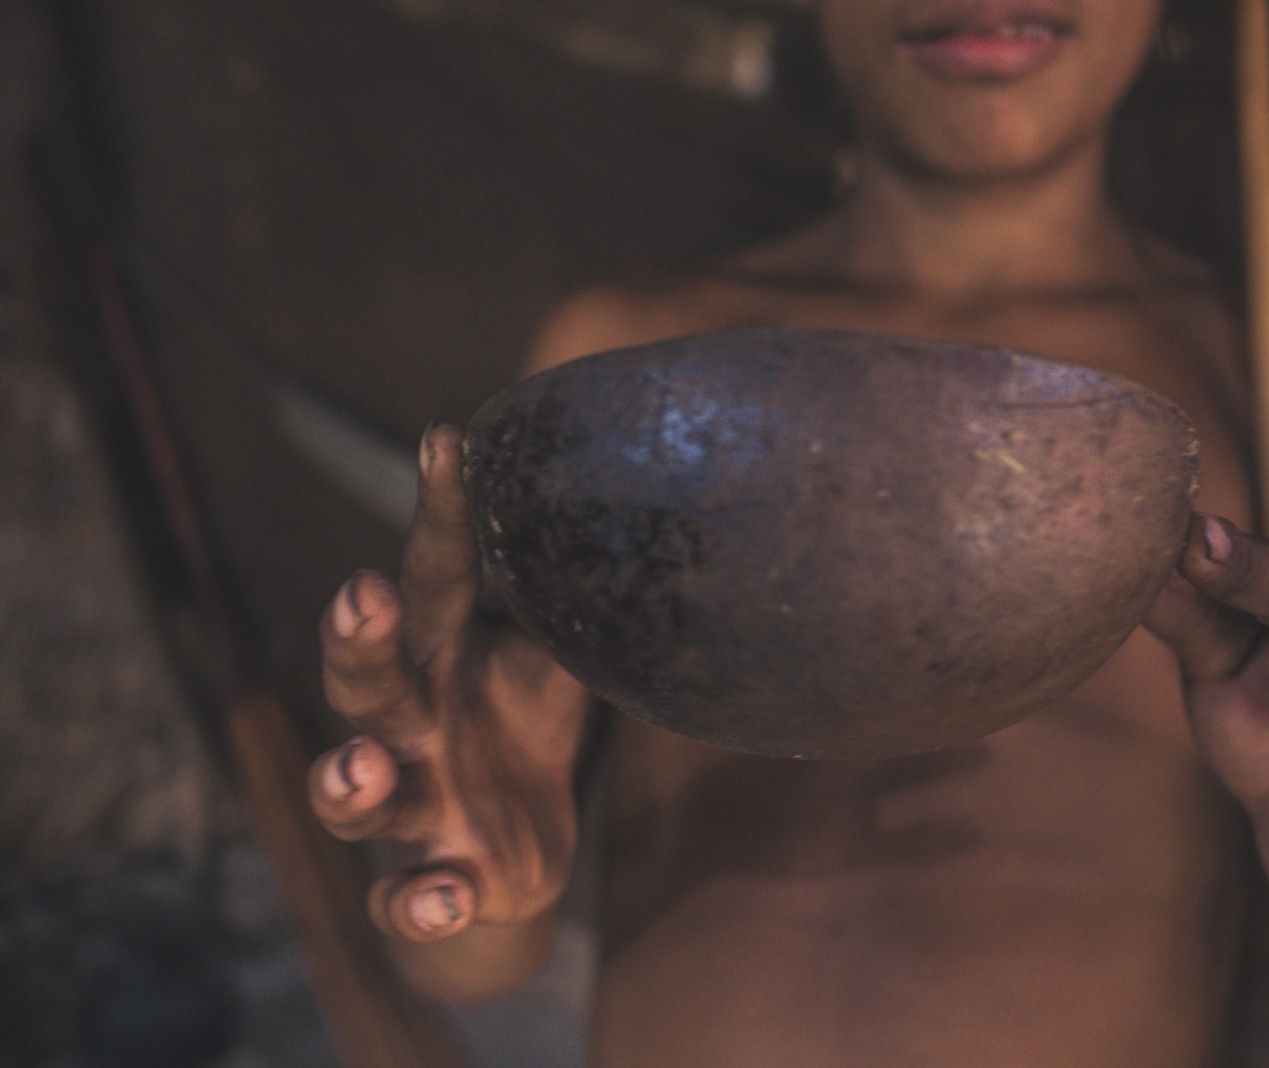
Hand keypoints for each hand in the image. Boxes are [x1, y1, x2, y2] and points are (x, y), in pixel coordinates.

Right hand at [308, 425, 588, 944]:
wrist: (508, 859)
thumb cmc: (524, 729)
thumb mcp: (555, 660)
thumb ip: (569, 600)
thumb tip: (636, 500)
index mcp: (447, 654)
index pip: (439, 575)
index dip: (441, 512)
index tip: (448, 441)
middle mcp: (414, 723)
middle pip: (366, 678)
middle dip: (357, 640)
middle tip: (362, 596)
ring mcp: (418, 806)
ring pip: (360, 793)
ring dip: (354, 782)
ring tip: (364, 770)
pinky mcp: (435, 880)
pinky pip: (409, 898)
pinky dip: (420, 904)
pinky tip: (444, 898)